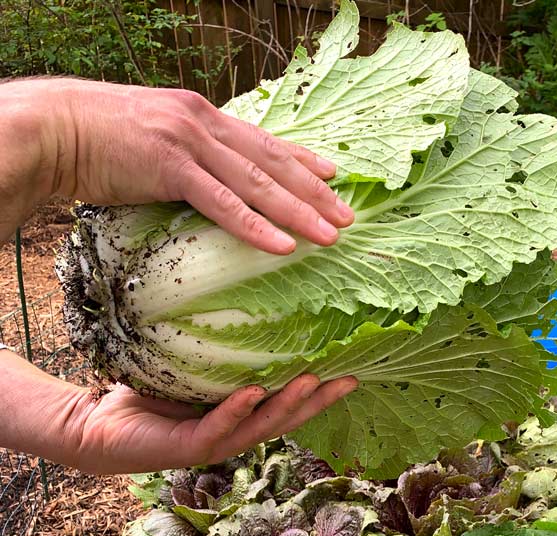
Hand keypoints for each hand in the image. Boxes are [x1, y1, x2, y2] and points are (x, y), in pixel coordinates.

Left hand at [0, 351, 355, 474]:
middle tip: (349, 378)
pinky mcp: (188, 448)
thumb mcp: (186, 365)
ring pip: (260, 428)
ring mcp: (213, 443)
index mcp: (239, 415)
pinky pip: (217, 428)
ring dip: (288, 406)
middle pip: (286, 419)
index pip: (286, 402)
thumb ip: (212, 347)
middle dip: (318, 401)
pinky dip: (236, 411)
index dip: (319, 391)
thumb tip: (235, 299)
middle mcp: (233, 432)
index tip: (349, 368)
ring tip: (313, 382)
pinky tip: (253, 393)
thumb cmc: (144, 394)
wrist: (97, 426)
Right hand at [2, 78, 353, 251]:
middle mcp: (205, 124)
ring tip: (331, 235)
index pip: (265, 142)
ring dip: (299, 212)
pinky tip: (283, 245)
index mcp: (204, 117)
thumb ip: (189, 156)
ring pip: (257, 183)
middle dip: (315, 192)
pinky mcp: (171, 167)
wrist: (56, 130)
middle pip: (273, 162)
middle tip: (348, 217)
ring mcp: (190, 142)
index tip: (334, 178)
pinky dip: (255, 226)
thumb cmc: (100, 140)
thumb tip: (208, 182)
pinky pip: (222, 204)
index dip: (303, 161)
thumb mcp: (156, 141)